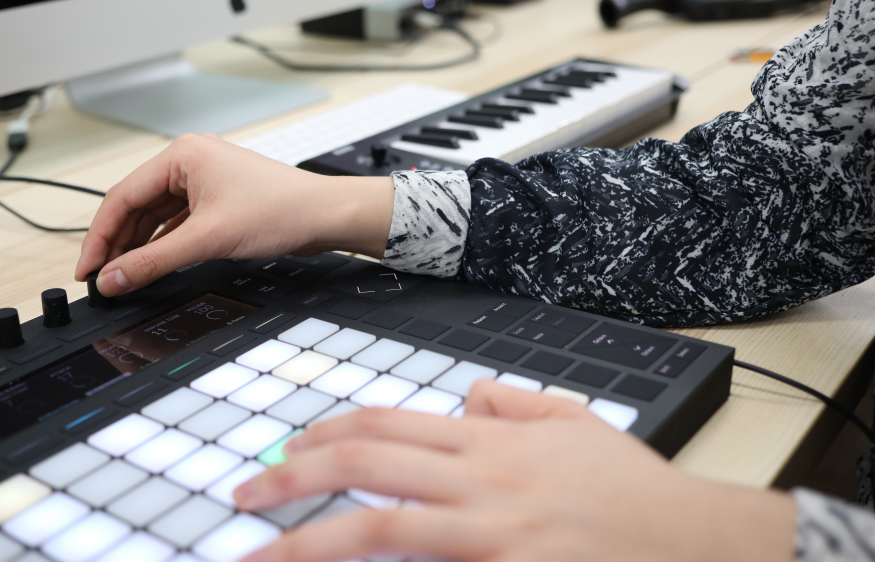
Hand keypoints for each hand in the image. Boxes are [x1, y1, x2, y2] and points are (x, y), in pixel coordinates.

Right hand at [75, 134, 393, 295]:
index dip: (99, 237)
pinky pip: (176, 222)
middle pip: (135, 206)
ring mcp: (204, 180)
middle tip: (101, 279)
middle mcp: (189, 162)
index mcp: (181, 156)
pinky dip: (162, 244)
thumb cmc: (281, 210)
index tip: (86, 270)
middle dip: (116, 244)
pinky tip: (151, 265)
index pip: (122, 197)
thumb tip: (114, 279)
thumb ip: (154, 261)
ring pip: (155, 216)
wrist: (325, 216)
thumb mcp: (207, 240)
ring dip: (139, 246)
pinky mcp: (217, 199)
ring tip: (122, 277)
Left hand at [234, 381, 794, 561]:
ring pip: (379, 527)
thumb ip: (513, 403)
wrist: (696, 543)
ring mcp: (492, 533)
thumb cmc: (634, 491)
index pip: (388, 424)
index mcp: (491, 440)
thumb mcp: (574, 423)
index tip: (289, 450)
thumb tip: (467, 395)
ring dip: (309, 540)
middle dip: (294, 478)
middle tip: (246, 493)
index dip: (328, 434)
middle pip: (367, 465)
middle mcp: (482, 480)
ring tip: (259, 552)